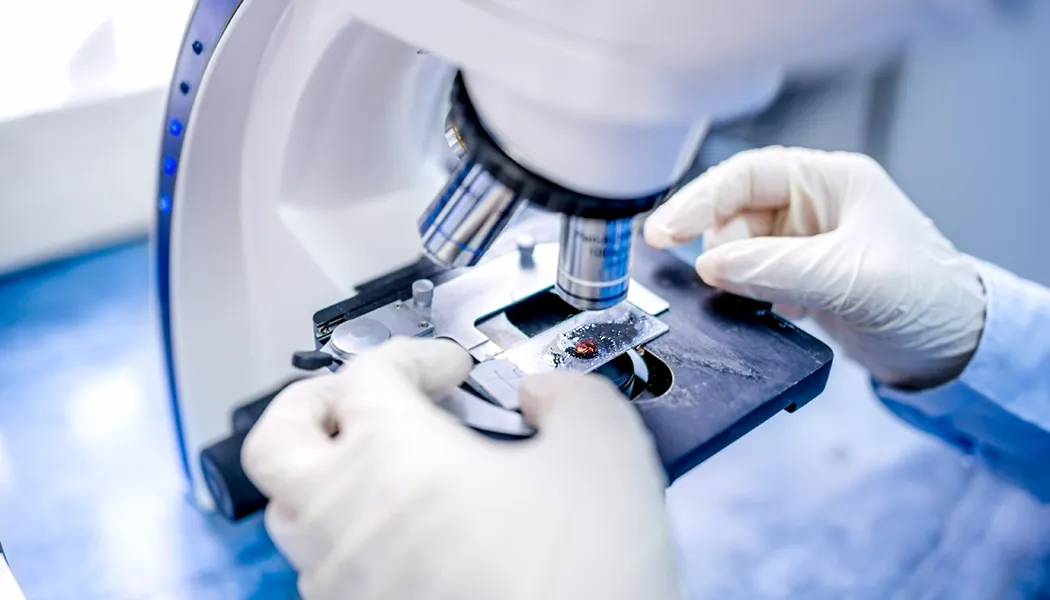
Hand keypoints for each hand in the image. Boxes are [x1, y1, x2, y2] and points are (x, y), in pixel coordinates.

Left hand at [241, 337, 681, 599]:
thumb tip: (543, 396)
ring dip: (324, 473)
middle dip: (313, 402)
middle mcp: (346, 516)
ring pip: (289, 510)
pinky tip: (404, 538)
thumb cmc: (580, 580)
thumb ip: (571, 395)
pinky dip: (346, 535)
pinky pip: (321, 570)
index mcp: (395, 456)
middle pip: (275, 439)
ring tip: (379, 467)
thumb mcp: (606, 452)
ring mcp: (340, 581)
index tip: (449, 368)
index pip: (366, 372)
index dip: (413, 354)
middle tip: (359, 398)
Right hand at [644, 146, 984, 389]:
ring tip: (767, 300)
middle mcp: (811, 205)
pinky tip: (771, 310)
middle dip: (718, 246)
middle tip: (710, 277)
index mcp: (829, 180)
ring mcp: (801, 242)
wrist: (950, 351)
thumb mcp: (850, 277)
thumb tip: (709, 265)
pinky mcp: (795, 278)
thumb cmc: (926, 297)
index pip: (745, 176)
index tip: (664, 231)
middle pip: (731, 213)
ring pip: (734, 249)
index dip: (699, 199)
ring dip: (734, 276)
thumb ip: (775, 268)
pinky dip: (745, 294)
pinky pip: (747, 278)